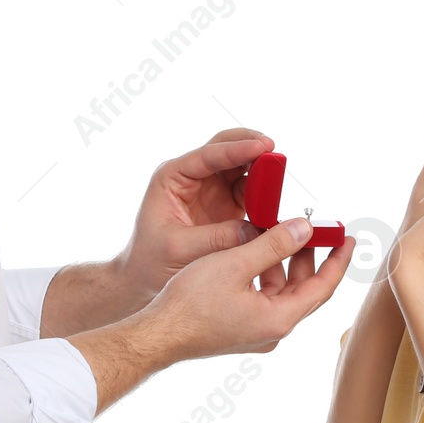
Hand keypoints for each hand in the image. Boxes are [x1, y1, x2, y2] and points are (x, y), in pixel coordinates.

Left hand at [113, 129, 274, 305]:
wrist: (144, 278)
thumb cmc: (151, 261)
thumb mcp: (181, 249)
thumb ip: (217, 237)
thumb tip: (254, 231)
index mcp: (172, 177)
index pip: (207, 155)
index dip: (236, 149)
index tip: (262, 146)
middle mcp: (191, 177)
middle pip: (225, 148)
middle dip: (250, 145)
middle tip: (274, 148)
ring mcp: (209, 188)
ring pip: (240, 165)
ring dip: (259, 167)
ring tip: (279, 172)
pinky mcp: (224, 204)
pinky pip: (248, 189)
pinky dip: (262, 191)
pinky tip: (274, 197)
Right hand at [139, 217, 355, 360]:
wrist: (158, 334)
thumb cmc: (191, 302)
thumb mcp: (235, 264)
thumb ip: (274, 245)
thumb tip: (304, 228)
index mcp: (279, 319)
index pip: (323, 287)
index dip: (338, 260)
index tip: (349, 237)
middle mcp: (274, 330)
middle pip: (305, 289)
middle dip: (310, 256)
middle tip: (315, 228)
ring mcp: (257, 332)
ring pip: (284, 292)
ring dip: (284, 262)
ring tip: (280, 231)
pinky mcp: (241, 328)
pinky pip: (265, 297)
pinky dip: (266, 274)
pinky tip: (255, 252)